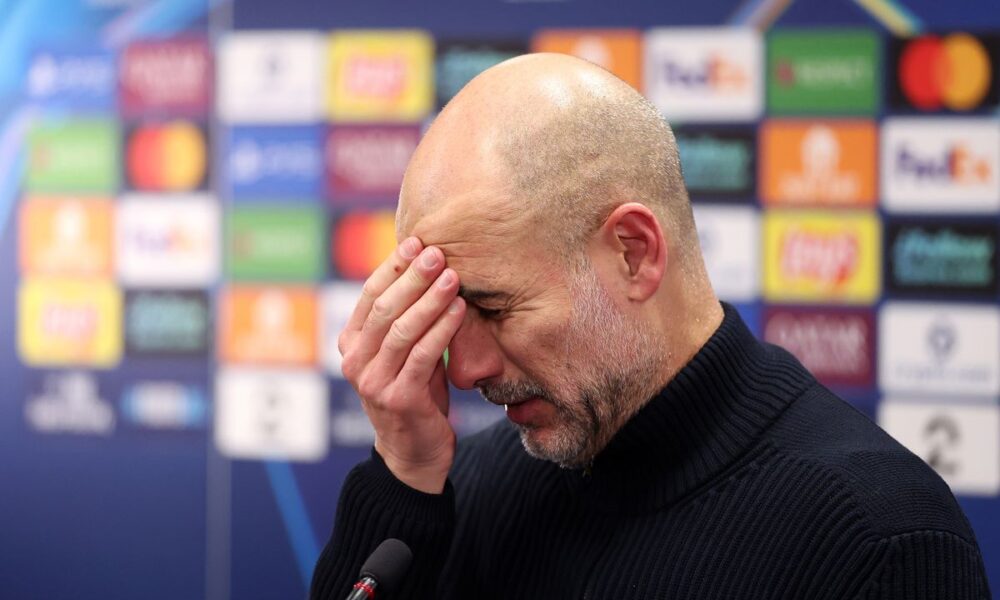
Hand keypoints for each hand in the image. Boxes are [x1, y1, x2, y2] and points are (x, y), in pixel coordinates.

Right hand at [338, 237, 465, 493]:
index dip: (393, 266)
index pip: (370, 295)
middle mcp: (355, 361)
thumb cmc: (415, 393)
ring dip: (429, 299)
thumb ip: (406, 319)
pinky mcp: (398, 398)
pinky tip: (460, 310)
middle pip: (384, 308)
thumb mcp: (405, 352)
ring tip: (453, 277)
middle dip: (412, 277)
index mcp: (350, 343)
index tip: (416, 242)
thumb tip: (427, 266)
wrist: (414, 454)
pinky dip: (442, 329)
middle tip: (437, 253)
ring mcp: (373, 382)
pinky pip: (422, 355)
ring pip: (401, 329)